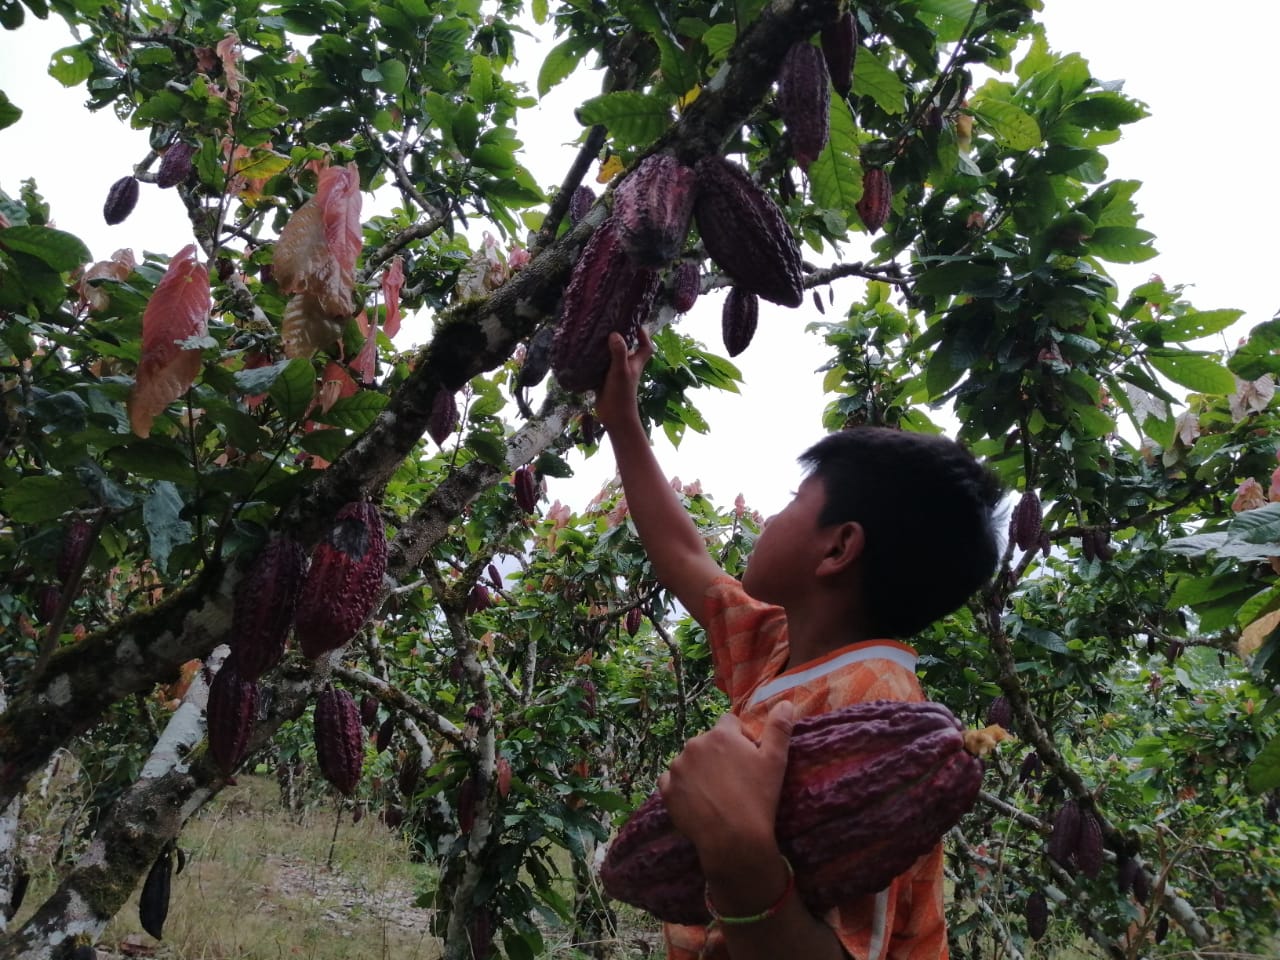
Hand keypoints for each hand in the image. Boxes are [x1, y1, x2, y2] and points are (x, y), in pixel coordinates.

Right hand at [594, 328, 653, 430]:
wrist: (614, 417)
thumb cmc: (621, 394)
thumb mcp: (620, 370)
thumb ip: (619, 352)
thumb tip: (615, 334)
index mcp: (636, 363)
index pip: (646, 346)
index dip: (644, 335)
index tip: (635, 323)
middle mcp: (627, 366)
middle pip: (628, 348)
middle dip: (622, 336)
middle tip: (610, 323)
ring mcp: (615, 373)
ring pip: (612, 356)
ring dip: (605, 347)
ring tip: (595, 333)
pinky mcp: (604, 379)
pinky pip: (600, 365)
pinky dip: (594, 359)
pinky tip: (584, 351)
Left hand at [658, 700, 794, 877]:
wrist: (733, 838)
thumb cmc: (758, 798)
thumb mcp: (775, 761)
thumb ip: (779, 729)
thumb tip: (785, 702)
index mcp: (721, 734)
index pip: (729, 722)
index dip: (739, 738)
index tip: (747, 758)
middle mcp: (694, 744)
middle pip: (708, 742)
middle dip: (718, 754)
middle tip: (734, 780)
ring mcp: (677, 767)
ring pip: (689, 761)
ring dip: (699, 770)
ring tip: (716, 793)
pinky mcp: (666, 790)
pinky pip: (672, 781)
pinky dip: (682, 787)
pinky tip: (697, 801)